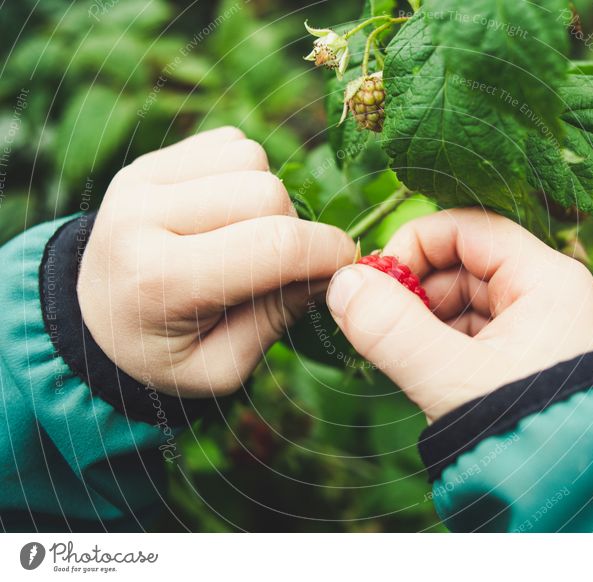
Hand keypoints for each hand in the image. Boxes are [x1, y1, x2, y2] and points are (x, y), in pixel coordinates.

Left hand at [78, 127, 354, 396]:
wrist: (97, 319)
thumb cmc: (163, 354)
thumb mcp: (221, 367)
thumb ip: (276, 318)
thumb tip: (329, 269)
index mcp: (159, 280)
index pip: (273, 246)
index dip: (327, 252)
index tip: (345, 267)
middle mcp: (141, 216)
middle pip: (267, 193)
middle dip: (293, 229)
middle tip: (276, 266)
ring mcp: (141, 178)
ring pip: (252, 158)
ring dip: (267, 200)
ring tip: (244, 238)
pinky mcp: (150, 159)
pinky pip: (232, 143)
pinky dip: (246, 176)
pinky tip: (226, 213)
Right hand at [326, 208, 592, 420]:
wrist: (586, 501)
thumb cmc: (527, 433)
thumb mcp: (447, 379)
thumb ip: (388, 328)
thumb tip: (342, 285)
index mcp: (550, 281)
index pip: (470, 229)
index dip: (415, 245)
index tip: (375, 280)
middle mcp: (560, 298)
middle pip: (470, 266)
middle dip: (419, 292)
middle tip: (382, 324)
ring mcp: (555, 331)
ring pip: (476, 305)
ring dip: (432, 324)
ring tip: (410, 359)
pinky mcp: (546, 362)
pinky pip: (489, 337)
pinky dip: (454, 348)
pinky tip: (435, 375)